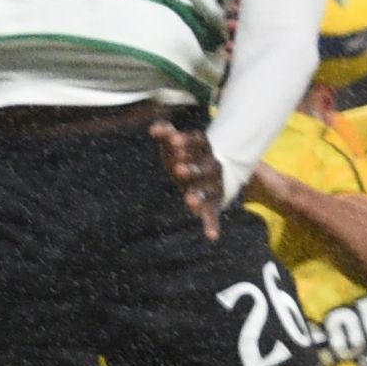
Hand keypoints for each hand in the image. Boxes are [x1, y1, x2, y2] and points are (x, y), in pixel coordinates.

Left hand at [153, 119, 230, 237]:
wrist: (210, 174)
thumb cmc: (186, 156)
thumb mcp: (175, 144)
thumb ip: (165, 134)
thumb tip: (153, 129)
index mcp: (203, 148)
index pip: (198, 141)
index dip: (186, 141)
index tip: (174, 141)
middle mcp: (211, 166)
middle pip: (204, 166)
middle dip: (192, 167)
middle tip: (177, 168)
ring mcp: (213, 186)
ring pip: (207, 190)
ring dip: (199, 194)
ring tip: (189, 200)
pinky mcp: (212, 204)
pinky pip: (213, 214)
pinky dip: (212, 224)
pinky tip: (211, 237)